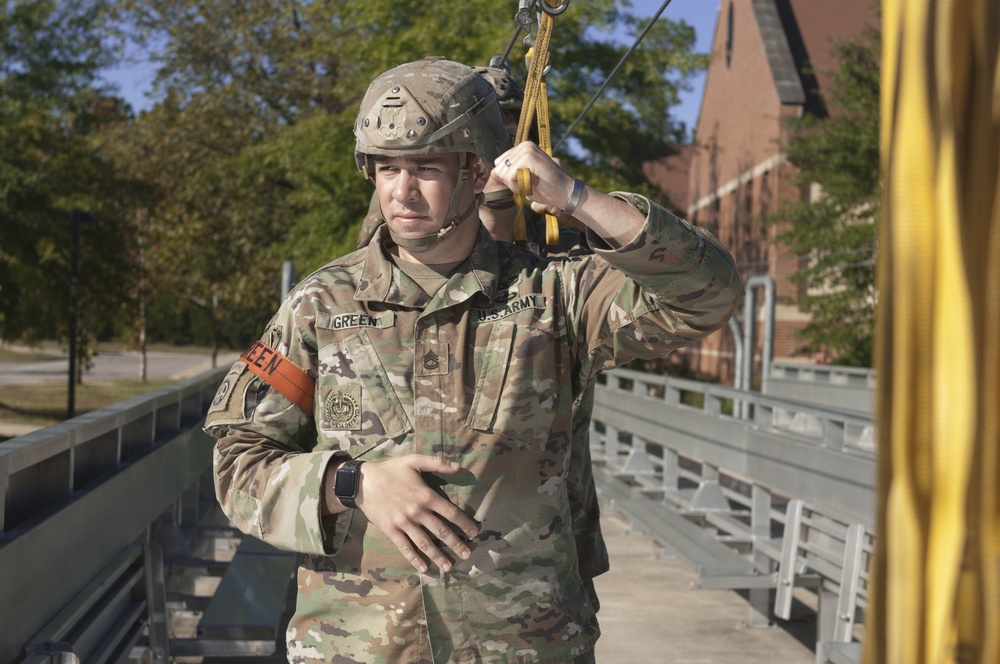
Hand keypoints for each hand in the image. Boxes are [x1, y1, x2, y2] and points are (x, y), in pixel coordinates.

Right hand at [354, 455, 478, 572]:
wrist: (362, 482)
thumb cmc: (390, 470)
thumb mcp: (414, 460)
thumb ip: (437, 463)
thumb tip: (459, 466)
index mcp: (425, 495)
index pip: (450, 512)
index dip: (464, 523)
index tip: (474, 533)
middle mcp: (417, 511)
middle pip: (441, 531)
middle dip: (456, 544)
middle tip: (468, 554)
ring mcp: (403, 523)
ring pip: (425, 542)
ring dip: (438, 556)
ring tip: (449, 567)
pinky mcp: (391, 530)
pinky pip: (405, 547)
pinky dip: (414, 558)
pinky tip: (424, 568)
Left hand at [493, 142, 576, 216]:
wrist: (564, 192)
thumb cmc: (545, 188)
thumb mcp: (523, 179)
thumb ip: (508, 173)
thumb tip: (493, 172)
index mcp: (523, 148)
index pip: (499, 163)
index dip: (508, 178)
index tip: (525, 181)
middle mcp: (524, 145)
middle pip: (499, 168)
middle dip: (510, 181)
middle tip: (529, 184)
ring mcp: (527, 150)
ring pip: (503, 173)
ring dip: (514, 185)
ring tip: (531, 184)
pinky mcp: (528, 157)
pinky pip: (510, 176)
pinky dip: (517, 186)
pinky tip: (531, 185)